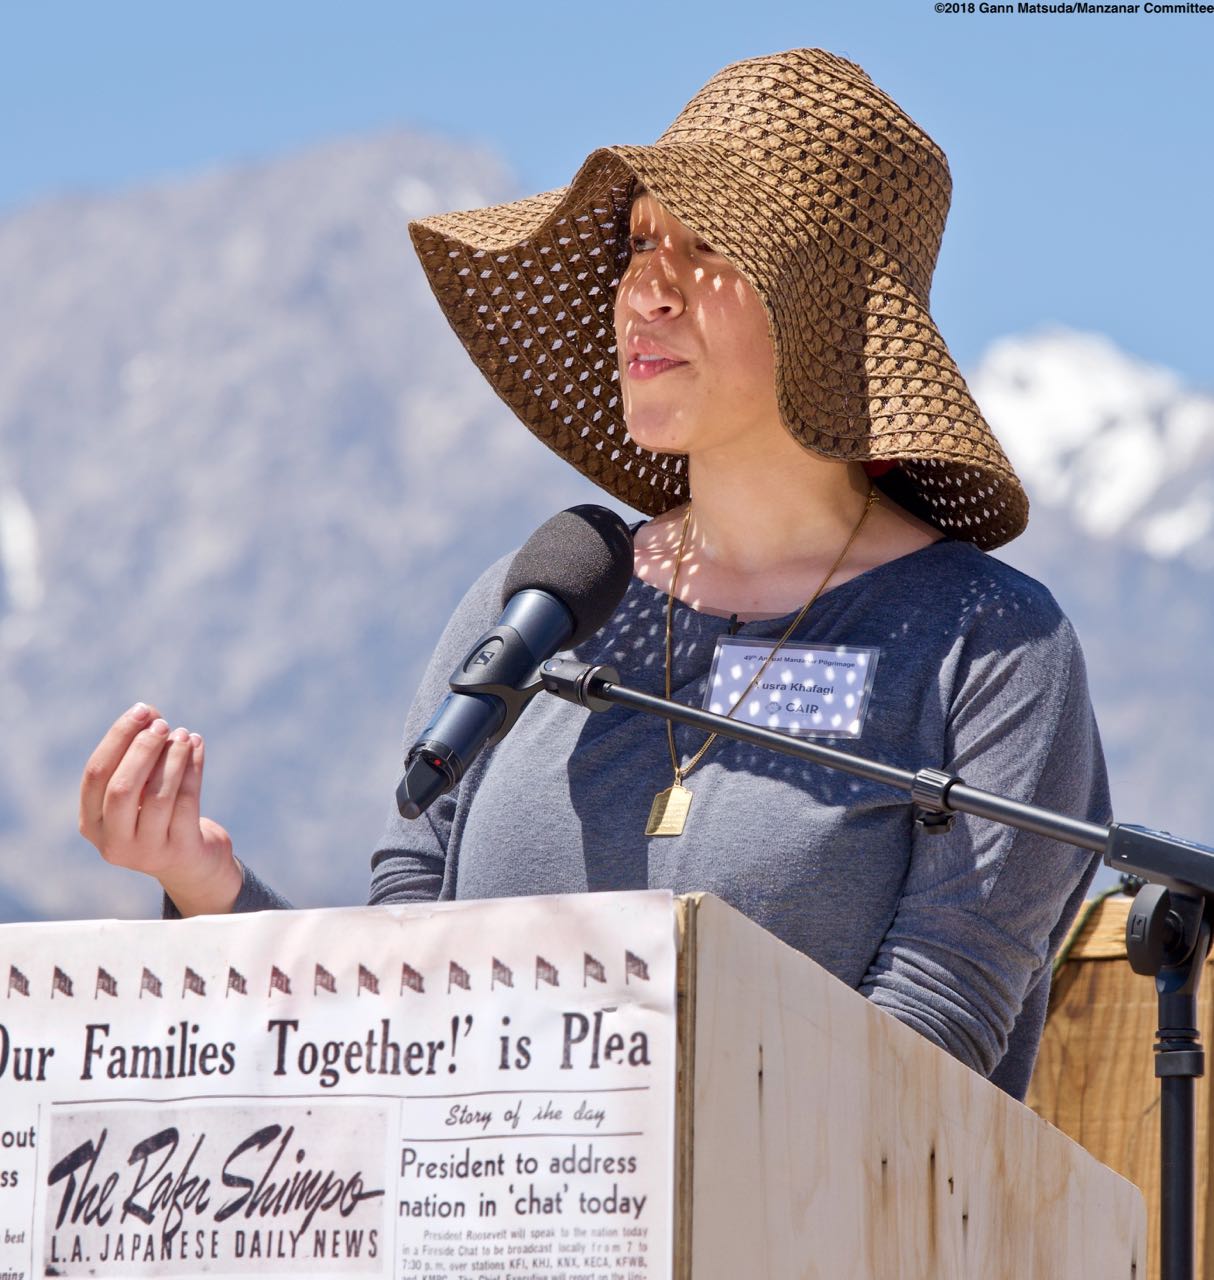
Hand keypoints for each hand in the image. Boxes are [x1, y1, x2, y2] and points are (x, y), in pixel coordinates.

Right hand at [79, 702, 242, 915]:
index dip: (117, 739)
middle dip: (143, 749)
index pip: (95, 775)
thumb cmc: (160, 816)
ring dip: (172, 757)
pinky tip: (197, 745)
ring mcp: (146, 851)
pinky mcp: (179, 851)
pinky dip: (193, 768)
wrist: (191, 865)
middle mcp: (113, 842)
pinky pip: (186, 802)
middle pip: (122, 787)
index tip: (141, 711)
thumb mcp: (139, 792)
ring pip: (158, 795)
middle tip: (163, 724)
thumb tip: (149, 715)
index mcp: (91, 824)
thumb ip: (137, 757)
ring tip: (184, 734)